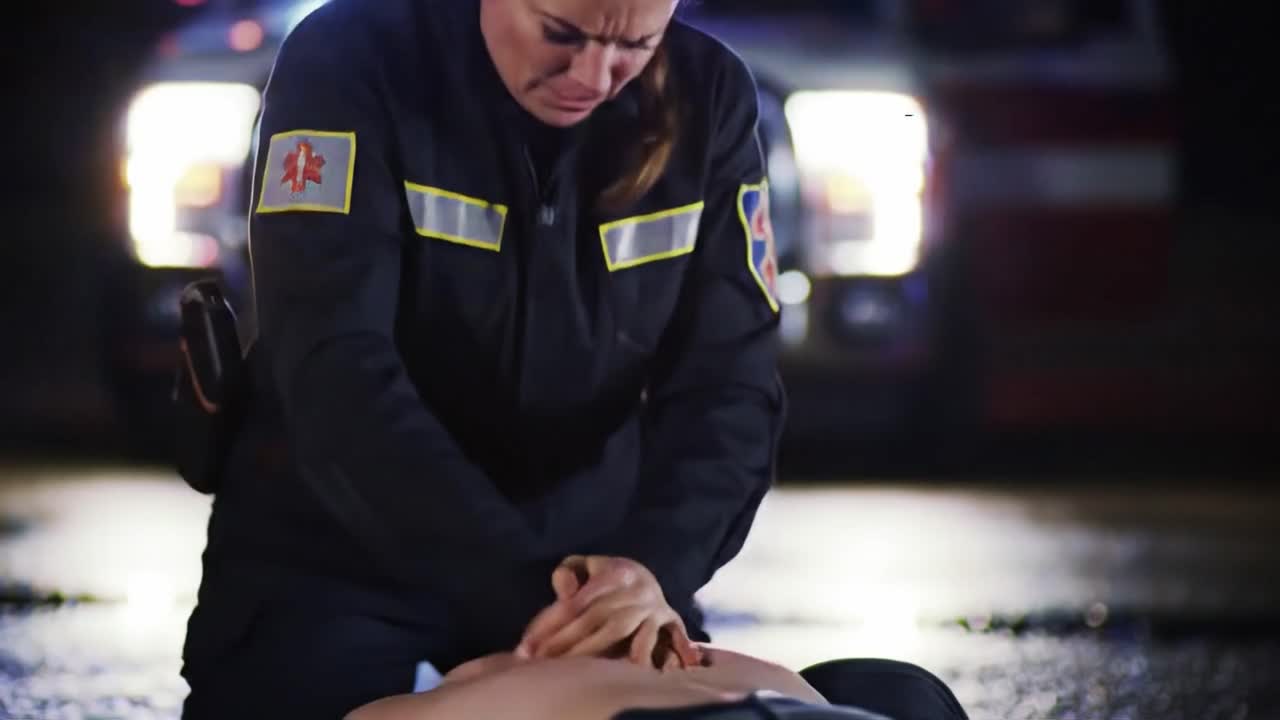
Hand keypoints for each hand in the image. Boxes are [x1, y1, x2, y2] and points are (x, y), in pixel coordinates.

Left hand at [518, 555, 701, 668]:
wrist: (653, 579)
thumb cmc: (611, 578)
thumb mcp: (589, 566)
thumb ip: (570, 571)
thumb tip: (563, 590)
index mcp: (615, 573)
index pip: (577, 601)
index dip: (551, 623)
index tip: (528, 645)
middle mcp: (635, 588)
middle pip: (596, 616)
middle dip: (566, 641)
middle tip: (542, 661)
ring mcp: (653, 606)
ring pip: (620, 629)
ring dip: (595, 650)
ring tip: (574, 670)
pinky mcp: (670, 622)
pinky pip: (664, 638)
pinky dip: (650, 653)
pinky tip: (635, 669)